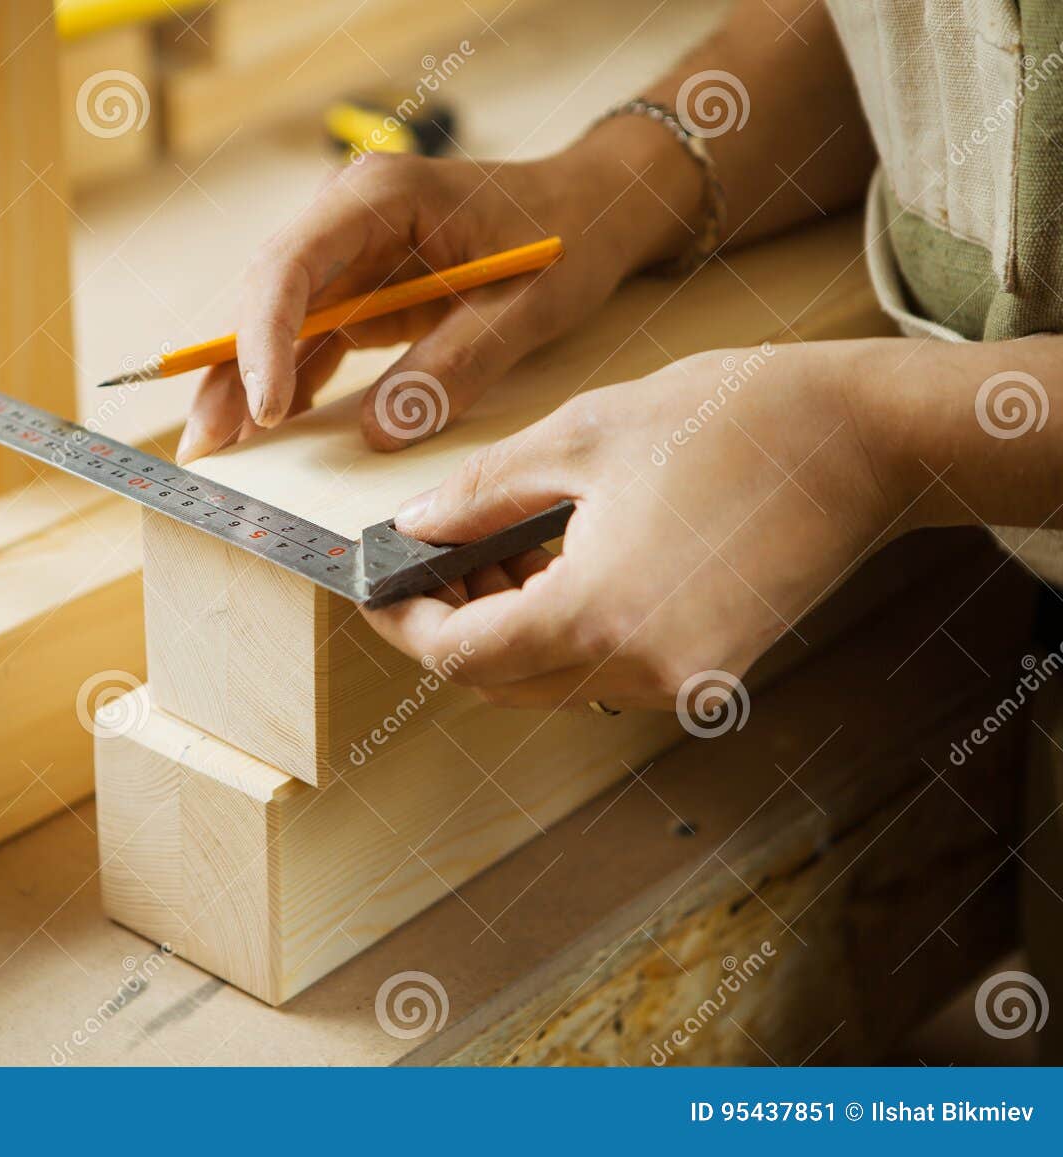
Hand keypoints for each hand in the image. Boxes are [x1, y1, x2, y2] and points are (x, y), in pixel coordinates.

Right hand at [175, 122, 700, 463]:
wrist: (594, 207)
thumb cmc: (568, 234)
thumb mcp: (526, 305)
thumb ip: (455, 363)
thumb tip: (379, 432)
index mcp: (380, 197)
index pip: (291, 265)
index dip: (264, 339)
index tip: (265, 409)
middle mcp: (347, 217)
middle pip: (265, 294)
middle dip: (231, 370)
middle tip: (206, 444)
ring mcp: (350, 253)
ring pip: (276, 320)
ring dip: (246, 383)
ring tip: (219, 449)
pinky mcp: (361, 290)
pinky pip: (310, 339)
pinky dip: (288, 383)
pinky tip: (270, 427)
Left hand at [362, 341, 900, 709]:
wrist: (867, 439)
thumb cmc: (734, 421)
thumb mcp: (582, 438)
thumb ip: (480, 495)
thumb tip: (414, 529)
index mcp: (601, 617)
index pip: (462, 656)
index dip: (406, 622)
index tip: (375, 587)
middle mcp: (643, 672)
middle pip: (501, 683)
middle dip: (451, 624)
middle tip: (428, 558)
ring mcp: (684, 683)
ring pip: (550, 682)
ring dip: (505, 628)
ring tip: (488, 551)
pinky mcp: (711, 673)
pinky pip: (603, 672)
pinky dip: (562, 631)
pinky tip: (550, 566)